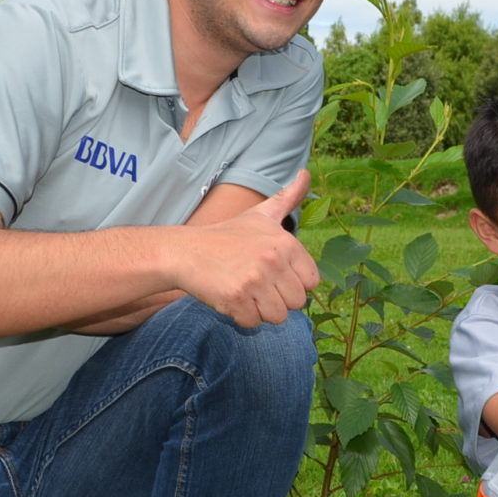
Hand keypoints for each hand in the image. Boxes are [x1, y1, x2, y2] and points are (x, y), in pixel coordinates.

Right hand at [174, 169, 319, 326]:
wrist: (186, 251)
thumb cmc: (228, 235)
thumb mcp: (261, 213)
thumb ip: (288, 197)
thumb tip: (306, 173)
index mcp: (285, 242)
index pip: (311, 282)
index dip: (293, 282)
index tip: (273, 274)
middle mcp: (273, 260)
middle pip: (296, 302)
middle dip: (277, 299)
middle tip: (255, 283)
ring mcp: (254, 280)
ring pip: (277, 317)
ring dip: (260, 310)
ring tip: (244, 290)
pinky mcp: (236, 299)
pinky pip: (253, 323)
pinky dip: (241, 316)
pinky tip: (230, 297)